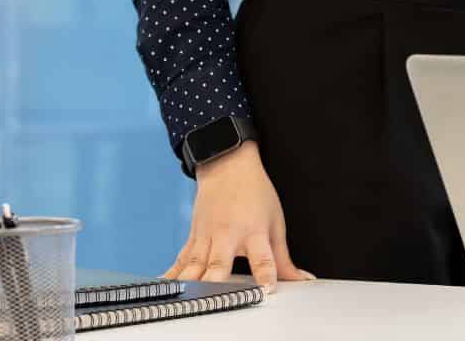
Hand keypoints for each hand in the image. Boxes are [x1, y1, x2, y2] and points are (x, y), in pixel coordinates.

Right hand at [166, 142, 313, 292]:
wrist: (227, 166)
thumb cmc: (255, 193)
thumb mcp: (276, 223)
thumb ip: (283, 258)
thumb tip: (300, 279)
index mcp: (253, 231)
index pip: (262, 258)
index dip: (265, 275)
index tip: (267, 290)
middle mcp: (227, 236)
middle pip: (219, 263)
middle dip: (216, 281)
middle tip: (216, 297)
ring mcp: (206, 237)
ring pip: (194, 264)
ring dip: (190, 282)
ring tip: (186, 298)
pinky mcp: (193, 238)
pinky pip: (181, 260)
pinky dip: (172, 274)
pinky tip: (164, 285)